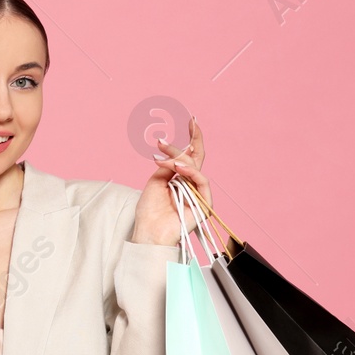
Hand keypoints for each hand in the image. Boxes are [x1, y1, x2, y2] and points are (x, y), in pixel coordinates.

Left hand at [132, 115, 215, 247]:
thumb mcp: (155, 182)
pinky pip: (201, 181)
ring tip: (162, 156)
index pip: (190, 156)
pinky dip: (189, 172)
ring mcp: (199, 194)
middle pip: (198, 157)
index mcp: (181, 180)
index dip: (191, 139)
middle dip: (196, 138)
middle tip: (191, 120)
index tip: (189, 121)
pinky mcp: (204, 204)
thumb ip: (167, 167)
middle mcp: (192, 185)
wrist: (149, 233)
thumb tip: (176, 154)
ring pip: (195, 167)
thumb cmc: (150, 212)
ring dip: (178, 158)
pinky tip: (176, 167)